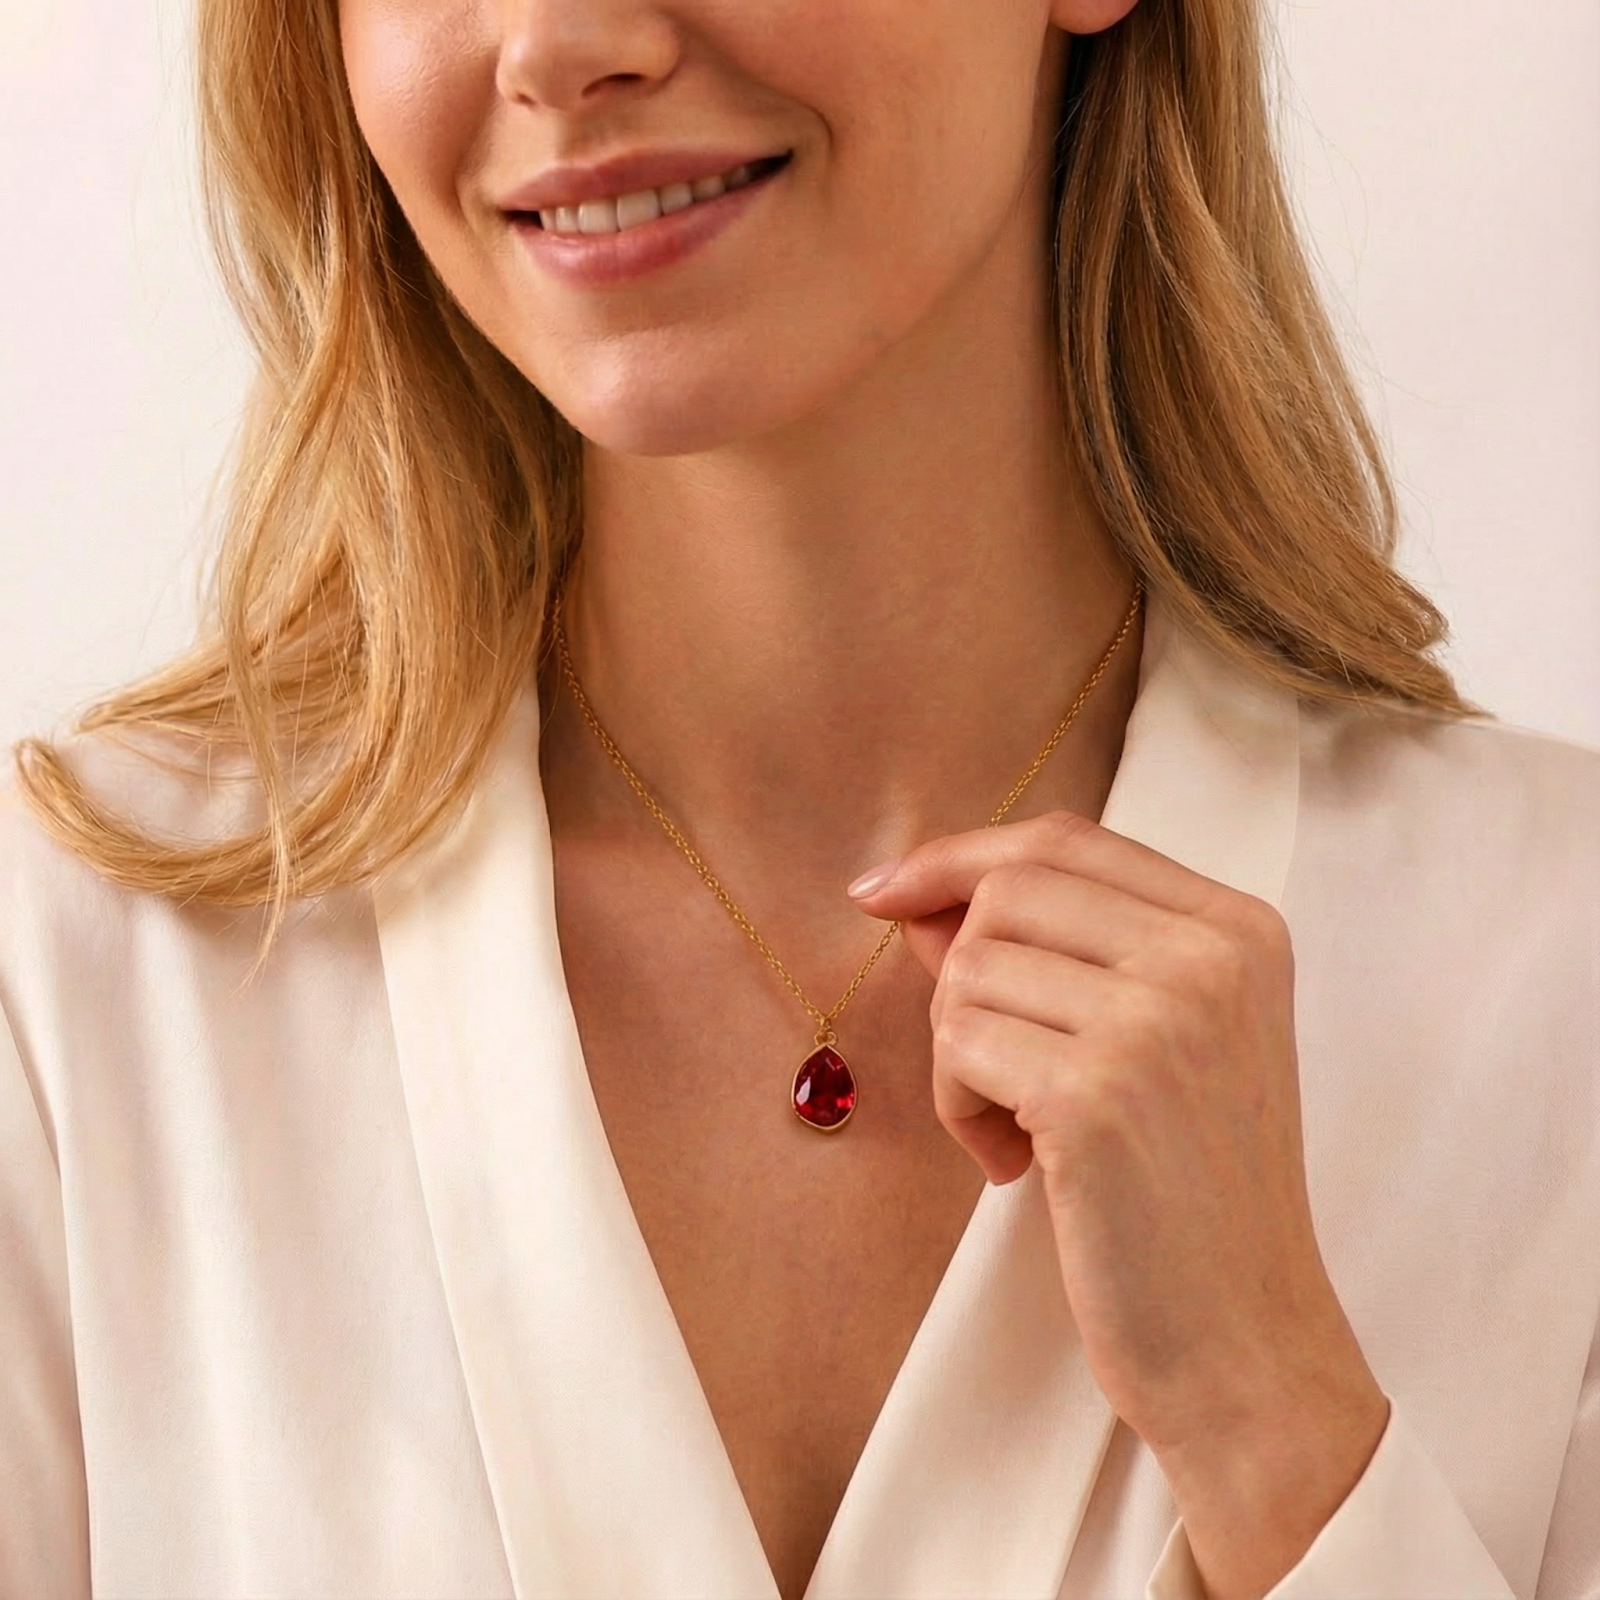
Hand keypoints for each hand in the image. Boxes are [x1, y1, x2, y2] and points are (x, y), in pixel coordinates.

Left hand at [849, 810, 1388, 1599]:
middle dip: (961, 971)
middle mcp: (1212, 954)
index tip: (888, 892)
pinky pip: (959, 1041)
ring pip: (971, 966)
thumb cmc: (1186, 1195)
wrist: (1248, 1344)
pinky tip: (1012, 1166)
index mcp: (1240, 928)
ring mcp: (1159, 1018)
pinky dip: (959, 1106)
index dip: (961, 858)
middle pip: (1009, 889)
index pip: (1067, 841)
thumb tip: (915, 898)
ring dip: (961, 1055)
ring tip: (1017, 1130)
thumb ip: (1049, 955)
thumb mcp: (1148, 1046)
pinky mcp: (1097, 1091)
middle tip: (988, 1066)